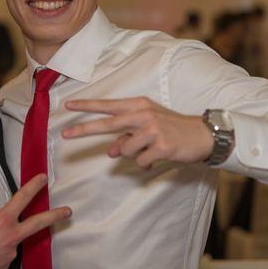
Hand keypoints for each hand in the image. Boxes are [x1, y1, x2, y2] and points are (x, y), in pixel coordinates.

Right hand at [0, 174, 71, 268]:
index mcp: (2, 221)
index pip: (22, 198)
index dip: (34, 186)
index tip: (43, 179)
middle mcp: (10, 237)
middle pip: (38, 223)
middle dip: (55, 216)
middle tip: (67, 211)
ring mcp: (9, 254)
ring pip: (11, 242)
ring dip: (0, 241)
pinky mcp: (4, 267)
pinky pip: (2, 255)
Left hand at [62, 96, 213, 168]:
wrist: (203, 134)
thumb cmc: (171, 127)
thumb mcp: (148, 126)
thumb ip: (127, 135)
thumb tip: (111, 151)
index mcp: (138, 105)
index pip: (107, 106)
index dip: (87, 106)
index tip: (68, 105)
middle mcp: (143, 115)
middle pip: (107, 124)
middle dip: (84, 130)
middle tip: (64, 135)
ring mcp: (152, 130)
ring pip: (124, 149)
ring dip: (133, 154)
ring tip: (150, 148)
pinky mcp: (161, 146)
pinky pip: (140, 161)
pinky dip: (146, 162)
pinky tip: (158, 156)